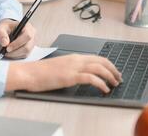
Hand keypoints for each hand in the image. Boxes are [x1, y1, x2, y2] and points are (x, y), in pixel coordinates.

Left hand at [0, 19, 35, 58]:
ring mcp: (32, 43)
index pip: (27, 36)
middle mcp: (32, 35)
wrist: (8, 30)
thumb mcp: (1, 28)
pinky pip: (24, 55)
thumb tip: (5, 43)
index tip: (7, 48)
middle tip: (5, 52)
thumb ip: (1, 34)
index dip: (17, 43)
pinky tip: (10, 53)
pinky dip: (16, 56)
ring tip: (6, 52)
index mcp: (28, 27)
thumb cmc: (6, 28)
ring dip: (15, 54)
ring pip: (26, 53)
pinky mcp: (29, 50)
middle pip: (27, 47)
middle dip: (15, 51)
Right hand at [6, 53, 122, 93]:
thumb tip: (80, 75)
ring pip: (99, 68)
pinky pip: (91, 78)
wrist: (29, 73)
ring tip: (114, 84)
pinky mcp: (70, 76)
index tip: (114, 72)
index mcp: (73, 57)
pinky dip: (101, 83)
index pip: (96, 57)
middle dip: (113, 69)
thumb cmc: (40, 72)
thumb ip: (71, 68)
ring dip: (110, 76)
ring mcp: (73, 67)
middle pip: (101, 61)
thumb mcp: (59, 67)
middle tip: (118, 78)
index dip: (108, 64)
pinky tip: (104, 89)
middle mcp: (75, 60)